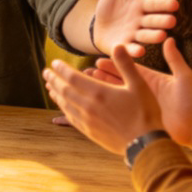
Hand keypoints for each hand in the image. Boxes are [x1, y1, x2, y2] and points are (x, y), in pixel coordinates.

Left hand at [43, 47, 163, 155]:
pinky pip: (71, 118)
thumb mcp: (139, 85)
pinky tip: (62, 106)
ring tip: (49, 86)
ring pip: (65, 104)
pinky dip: (63, 108)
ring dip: (56, 93)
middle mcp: (88, 106)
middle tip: (46, 72)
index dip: (61, 69)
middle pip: (64, 90)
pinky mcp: (89, 132)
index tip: (54, 63)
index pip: (72, 77)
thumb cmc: (145, 113)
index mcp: (99, 92)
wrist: (145, 145)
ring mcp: (87, 121)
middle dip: (53, 79)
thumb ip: (126, 65)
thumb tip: (117, 46)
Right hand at [90, 38, 191, 146]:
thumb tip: (169, 39)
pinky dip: (107, 110)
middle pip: (117, 81)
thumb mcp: (184, 78)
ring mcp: (139, 106)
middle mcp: (143, 91)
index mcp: (151, 80)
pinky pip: (119, 113)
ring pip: (115, 97)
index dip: (113, 65)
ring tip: (85, 89)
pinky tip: (94, 110)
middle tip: (84, 73)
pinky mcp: (139, 119)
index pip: (127, 69)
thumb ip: (175, 60)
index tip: (97, 61)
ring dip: (100, 92)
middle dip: (100, 77)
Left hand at [92, 0, 177, 57]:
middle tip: (172, 21)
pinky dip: (134, 50)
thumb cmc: (111, 6)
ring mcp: (133, 36)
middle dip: (162, 21)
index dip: (164, 5)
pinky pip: (130, 49)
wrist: (96, 25)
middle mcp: (141, 22)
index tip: (175, 4)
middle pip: (153, 22)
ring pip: (145, 36)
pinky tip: (140, 51)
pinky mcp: (123, 47)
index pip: (155, 5)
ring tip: (161, 35)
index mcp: (142, 7)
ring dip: (153, 36)